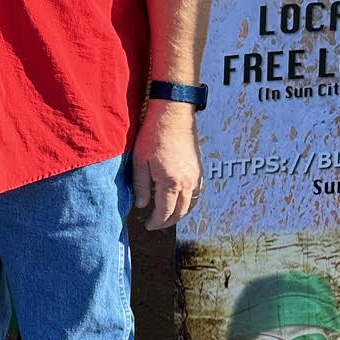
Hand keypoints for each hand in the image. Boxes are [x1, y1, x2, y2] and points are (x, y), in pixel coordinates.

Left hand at [132, 100, 201, 229]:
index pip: (165, 212)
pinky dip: (189, 202)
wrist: (173, 114)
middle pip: (181, 212)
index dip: (156, 222)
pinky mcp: (200, 169)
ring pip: (192, 204)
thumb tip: (141, 205)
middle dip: (168, 221)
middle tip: (156, 224)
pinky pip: (197, 193)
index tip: (147, 225)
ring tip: (167, 216)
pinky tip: (179, 201)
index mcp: (171, 183)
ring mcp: (197, 176)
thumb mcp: (140, 162)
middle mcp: (188, 183)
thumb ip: (141, 187)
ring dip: (180, 213)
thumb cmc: (153, 135)